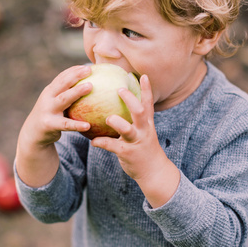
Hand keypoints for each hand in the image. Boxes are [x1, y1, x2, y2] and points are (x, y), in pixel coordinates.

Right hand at [16, 65, 92, 186]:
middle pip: (62, 84)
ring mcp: (47, 110)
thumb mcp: (56, 102)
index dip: (74, 70)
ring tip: (90, 86)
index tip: (87, 66)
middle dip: (75, 75)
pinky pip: (66, 124)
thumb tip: (91, 86)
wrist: (33, 134)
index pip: (62, 77)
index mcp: (50, 91)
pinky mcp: (49, 124)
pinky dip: (76, 125)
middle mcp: (48, 98)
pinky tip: (87, 125)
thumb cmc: (51, 116)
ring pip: (63, 99)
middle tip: (89, 70)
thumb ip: (67, 94)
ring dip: (76, 92)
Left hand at [91, 75, 179, 206]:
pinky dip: (102, 142)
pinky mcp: (128, 153)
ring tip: (107, 118)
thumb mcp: (144, 132)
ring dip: (116, 122)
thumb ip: (135, 120)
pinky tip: (93, 141)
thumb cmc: (144, 148)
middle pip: (139, 111)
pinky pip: (112, 146)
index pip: (148, 103)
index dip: (146, 88)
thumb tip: (120, 106)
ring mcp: (136, 141)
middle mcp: (143, 130)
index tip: (142, 74)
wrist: (154, 171)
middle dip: (130, 99)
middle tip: (119, 89)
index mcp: (147, 123)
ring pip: (127, 129)